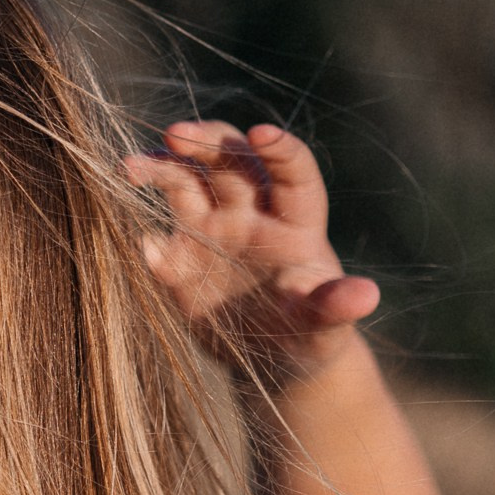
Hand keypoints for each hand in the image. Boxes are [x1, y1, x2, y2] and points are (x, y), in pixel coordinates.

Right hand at [124, 120, 379, 378]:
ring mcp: (211, 231)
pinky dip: (145, 239)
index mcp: (295, 218)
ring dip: (159, 168)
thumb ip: (336, 307)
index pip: (291, 170)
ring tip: (127, 169)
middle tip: (175, 134)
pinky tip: (138, 244)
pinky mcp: (180, 259)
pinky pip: (158, 242)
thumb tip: (366, 297)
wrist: (271, 360)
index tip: (261, 135)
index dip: (279, 149)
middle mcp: (251, 213)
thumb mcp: (326, 327)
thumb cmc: (311, 336)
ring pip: (184, 183)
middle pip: (228, 160)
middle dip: (204, 141)